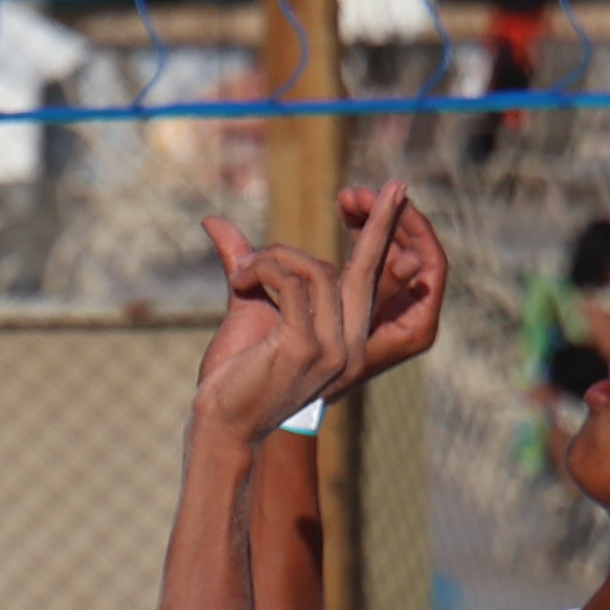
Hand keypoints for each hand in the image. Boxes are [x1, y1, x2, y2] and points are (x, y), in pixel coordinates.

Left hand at [194, 182, 443, 444]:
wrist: (222, 423)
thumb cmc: (234, 374)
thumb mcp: (247, 308)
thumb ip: (244, 264)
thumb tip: (214, 222)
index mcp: (347, 340)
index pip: (371, 280)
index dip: (383, 238)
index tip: (396, 195)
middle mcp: (350, 346)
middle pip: (368, 270)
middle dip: (380, 225)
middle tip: (395, 186)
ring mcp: (333, 348)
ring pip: (314, 269)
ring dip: (271, 259)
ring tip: (241, 273)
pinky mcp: (306, 346)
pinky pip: (289, 282)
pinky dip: (260, 270)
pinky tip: (238, 280)